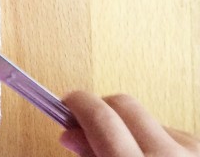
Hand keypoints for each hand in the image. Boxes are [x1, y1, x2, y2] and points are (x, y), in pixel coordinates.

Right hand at [61, 91, 199, 156]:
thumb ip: (90, 156)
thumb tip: (72, 134)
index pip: (100, 115)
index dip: (77, 104)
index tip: (67, 104)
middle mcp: (170, 154)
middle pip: (122, 104)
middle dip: (101, 109)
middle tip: (87, 125)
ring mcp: (193, 150)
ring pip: (148, 117)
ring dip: (130, 128)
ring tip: (124, 152)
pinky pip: (172, 132)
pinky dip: (156, 140)